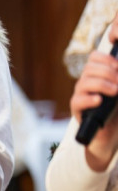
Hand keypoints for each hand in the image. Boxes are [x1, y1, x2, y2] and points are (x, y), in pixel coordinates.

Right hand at [72, 42, 117, 170]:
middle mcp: (86, 82)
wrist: (111, 132)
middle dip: (107, 72)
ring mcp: (80, 95)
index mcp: (96, 75)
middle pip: (89, 67)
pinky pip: (78, 101)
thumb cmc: (117, 110)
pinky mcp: (77, 109)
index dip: (105, 58)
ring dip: (102, 84)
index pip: (94, 58)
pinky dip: (89, 99)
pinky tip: (99, 100)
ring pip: (84, 82)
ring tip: (115, 92)